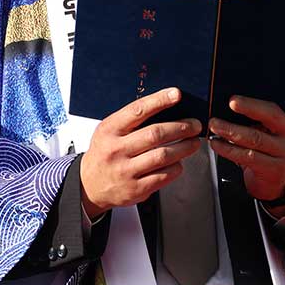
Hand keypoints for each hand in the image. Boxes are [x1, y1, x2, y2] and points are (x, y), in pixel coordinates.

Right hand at [79, 87, 201, 219]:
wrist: (90, 185)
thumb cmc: (105, 153)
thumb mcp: (109, 132)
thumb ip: (132, 121)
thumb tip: (166, 108)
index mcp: (109, 130)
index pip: (137, 111)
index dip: (159, 101)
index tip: (176, 94)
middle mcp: (116, 150)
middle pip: (155, 134)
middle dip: (181, 128)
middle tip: (194, 125)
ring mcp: (125, 171)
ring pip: (163, 156)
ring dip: (184, 147)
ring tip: (193, 142)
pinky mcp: (135, 189)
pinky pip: (163, 176)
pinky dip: (176, 167)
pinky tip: (179, 162)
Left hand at [208, 96, 284, 202]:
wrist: (274, 179)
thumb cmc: (264, 149)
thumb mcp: (264, 131)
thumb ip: (252, 119)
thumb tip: (228, 106)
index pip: (270, 110)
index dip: (251, 105)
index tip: (232, 101)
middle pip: (262, 126)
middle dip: (236, 121)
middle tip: (215, 120)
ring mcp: (282, 154)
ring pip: (254, 141)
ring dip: (230, 133)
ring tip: (214, 129)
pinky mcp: (273, 169)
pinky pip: (248, 157)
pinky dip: (229, 150)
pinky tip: (217, 144)